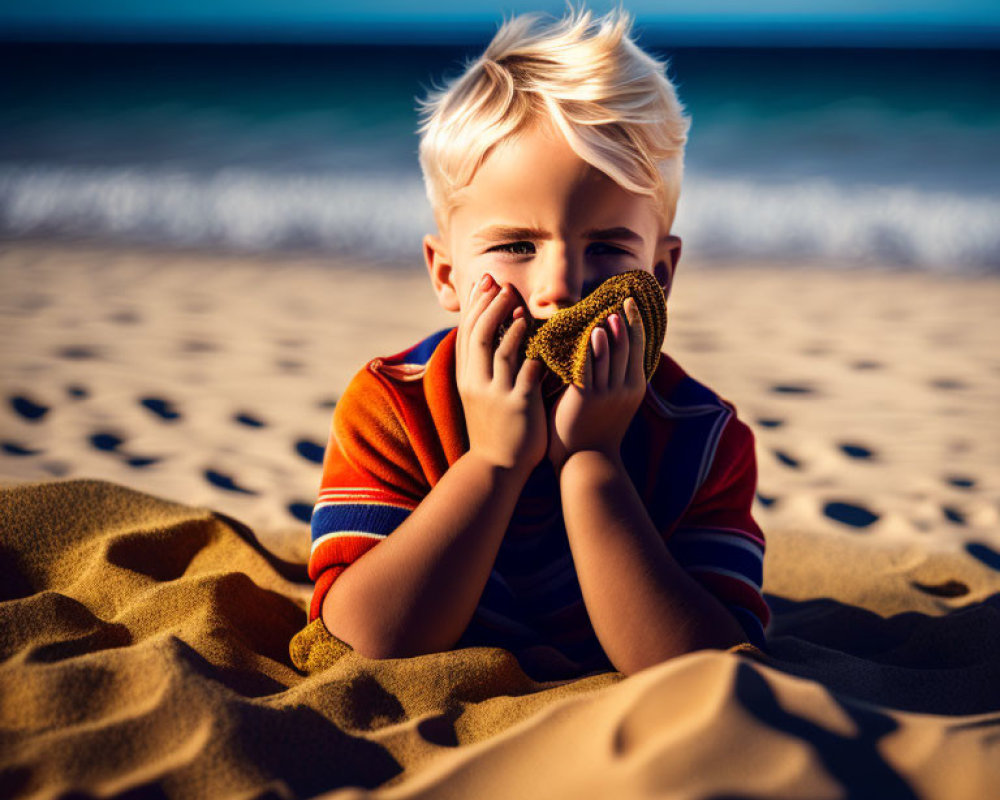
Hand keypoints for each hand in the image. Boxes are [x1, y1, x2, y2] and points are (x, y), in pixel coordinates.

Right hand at [456, 273, 546, 472]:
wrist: (496, 468)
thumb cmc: (494, 430)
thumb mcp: (480, 396)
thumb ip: (484, 368)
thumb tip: (491, 335)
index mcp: (467, 378)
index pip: (467, 333)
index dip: (475, 305)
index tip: (484, 282)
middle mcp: (477, 383)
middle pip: (478, 335)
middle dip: (489, 306)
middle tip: (501, 284)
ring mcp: (496, 394)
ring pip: (498, 350)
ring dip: (507, 323)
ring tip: (518, 304)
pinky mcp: (518, 405)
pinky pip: (525, 372)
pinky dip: (530, 351)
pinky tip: (539, 337)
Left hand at [548, 297, 645, 472]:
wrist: (586, 460)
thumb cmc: (596, 430)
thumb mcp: (615, 403)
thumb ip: (614, 377)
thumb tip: (610, 350)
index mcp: (634, 387)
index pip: (638, 347)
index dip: (635, 323)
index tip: (630, 302)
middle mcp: (624, 388)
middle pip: (627, 346)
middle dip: (624, 321)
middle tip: (620, 299)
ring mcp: (607, 393)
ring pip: (611, 354)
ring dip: (610, 331)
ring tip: (607, 312)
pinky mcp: (587, 398)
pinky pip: (591, 367)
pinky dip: (593, 349)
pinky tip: (593, 333)